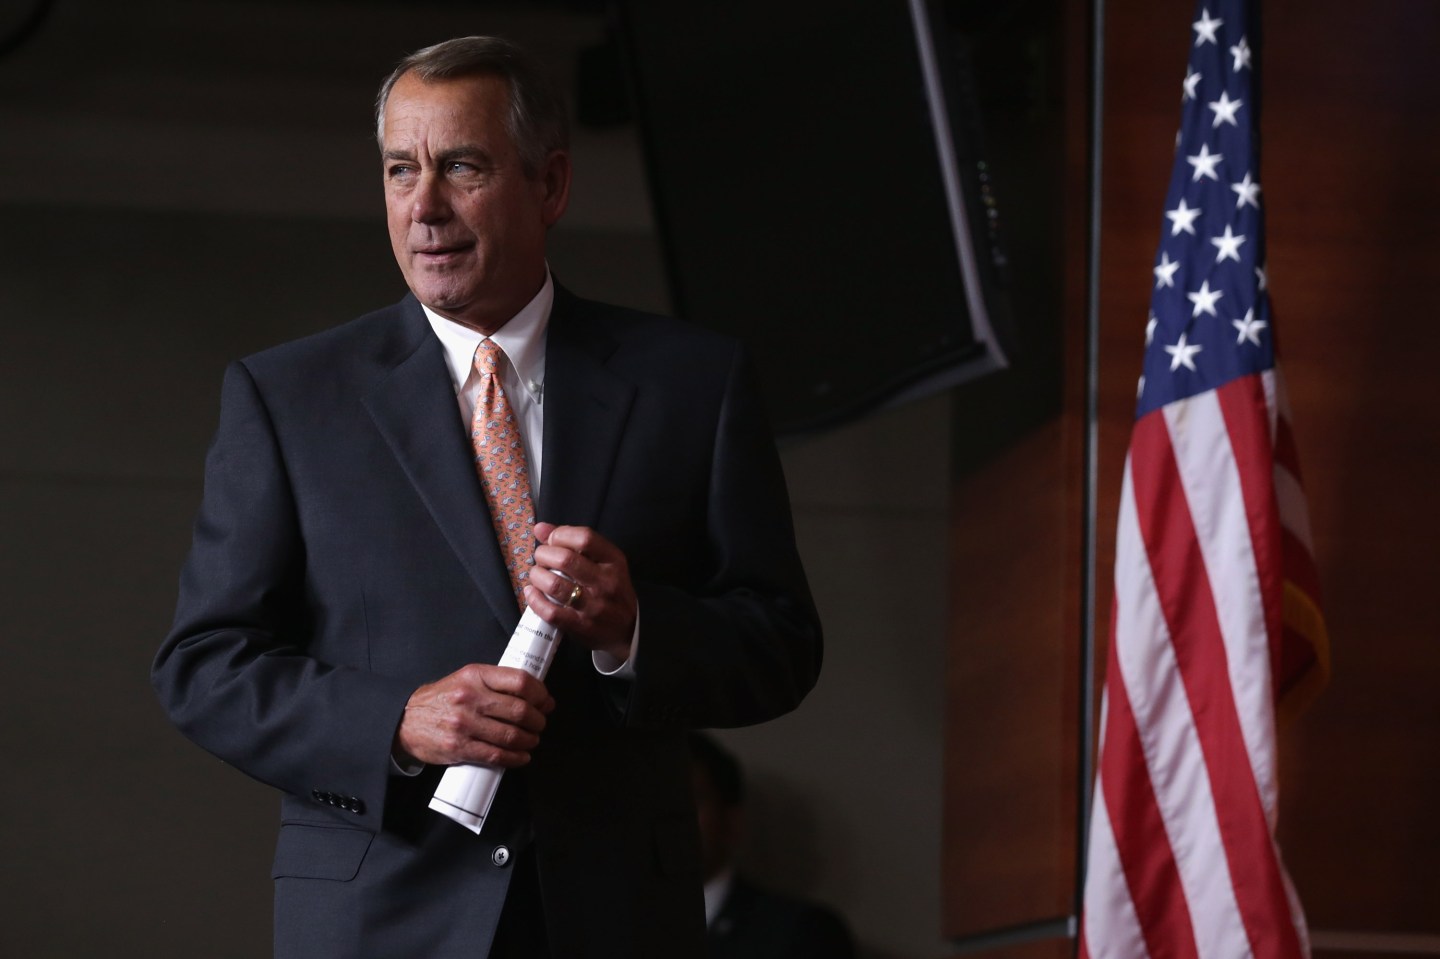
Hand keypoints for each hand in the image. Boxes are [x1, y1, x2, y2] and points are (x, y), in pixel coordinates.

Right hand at [394, 664, 554, 766]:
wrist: (406, 721)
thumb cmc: (442, 698)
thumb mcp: (466, 678)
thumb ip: (495, 682)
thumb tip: (534, 692)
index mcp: (475, 676)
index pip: (520, 681)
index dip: (540, 693)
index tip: (546, 702)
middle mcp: (470, 698)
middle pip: (520, 710)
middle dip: (538, 720)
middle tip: (541, 724)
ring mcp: (465, 724)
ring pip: (512, 735)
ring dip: (529, 740)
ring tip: (532, 740)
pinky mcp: (460, 748)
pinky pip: (497, 755)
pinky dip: (515, 758)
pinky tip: (521, 756)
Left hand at [526, 522, 637, 663]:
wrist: (628, 628)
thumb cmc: (611, 588)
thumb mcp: (604, 562)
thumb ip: (575, 542)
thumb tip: (540, 528)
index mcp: (614, 561)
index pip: (585, 538)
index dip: (560, 534)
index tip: (552, 539)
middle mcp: (606, 582)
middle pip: (565, 560)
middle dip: (543, 555)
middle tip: (541, 558)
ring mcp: (594, 606)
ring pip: (555, 585)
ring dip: (537, 576)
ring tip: (537, 575)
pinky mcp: (581, 626)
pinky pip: (551, 611)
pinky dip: (535, 599)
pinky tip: (532, 593)